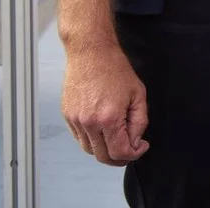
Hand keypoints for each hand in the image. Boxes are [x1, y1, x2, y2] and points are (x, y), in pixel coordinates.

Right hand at [62, 43, 148, 165]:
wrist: (91, 53)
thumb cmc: (115, 69)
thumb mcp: (138, 94)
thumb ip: (139, 122)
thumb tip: (135, 142)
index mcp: (109, 118)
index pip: (119, 152)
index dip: (133, 154)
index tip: (141, 146)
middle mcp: (89, 123)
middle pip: (102, 156)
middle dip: (119, 157)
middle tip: (131, 147)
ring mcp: (75, 120)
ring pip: (89, 149)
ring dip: (105, 148)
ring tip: (117, 135)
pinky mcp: (68, 116)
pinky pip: (80, 138)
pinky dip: (92, 139)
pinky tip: (103, 127)